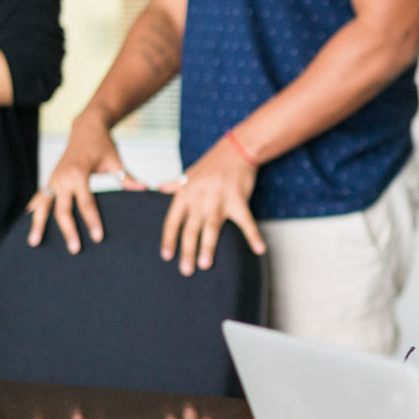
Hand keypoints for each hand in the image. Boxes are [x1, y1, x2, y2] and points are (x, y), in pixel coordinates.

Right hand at [27, 110, 144, 253]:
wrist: (86, 128)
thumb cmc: (103, 145)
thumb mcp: (116, 159)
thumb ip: (126, 177)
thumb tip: (144, 189)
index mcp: (79, 174)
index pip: (86, 203)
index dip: (92, 221)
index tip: (97, 238)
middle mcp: (63, 177)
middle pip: (63, 210)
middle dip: (68, 230)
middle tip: (75, 250)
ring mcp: (53, 178)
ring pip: (43, 205)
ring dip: (38, 224)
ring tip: (34, 243)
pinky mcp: (50, 179)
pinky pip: (39, 196)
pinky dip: (34, 209)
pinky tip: (27, 223)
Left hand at [157, 134, 265, 276]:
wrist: (237, 149)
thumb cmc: (213, 162)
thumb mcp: (190, 173)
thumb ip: (174, 184)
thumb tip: (158, 188)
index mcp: (185, 193)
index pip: (173, 220)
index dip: (169, 239)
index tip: (166, 256)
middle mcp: (200, 198)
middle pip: (191, 228)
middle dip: (187, 250)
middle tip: (186, 270)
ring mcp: (219, 199)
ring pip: (211, 227)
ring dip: (208, 247)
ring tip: (205, 264)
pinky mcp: (239, 200)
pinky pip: (246, 222)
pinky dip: (253, 236)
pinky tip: (259, 249)